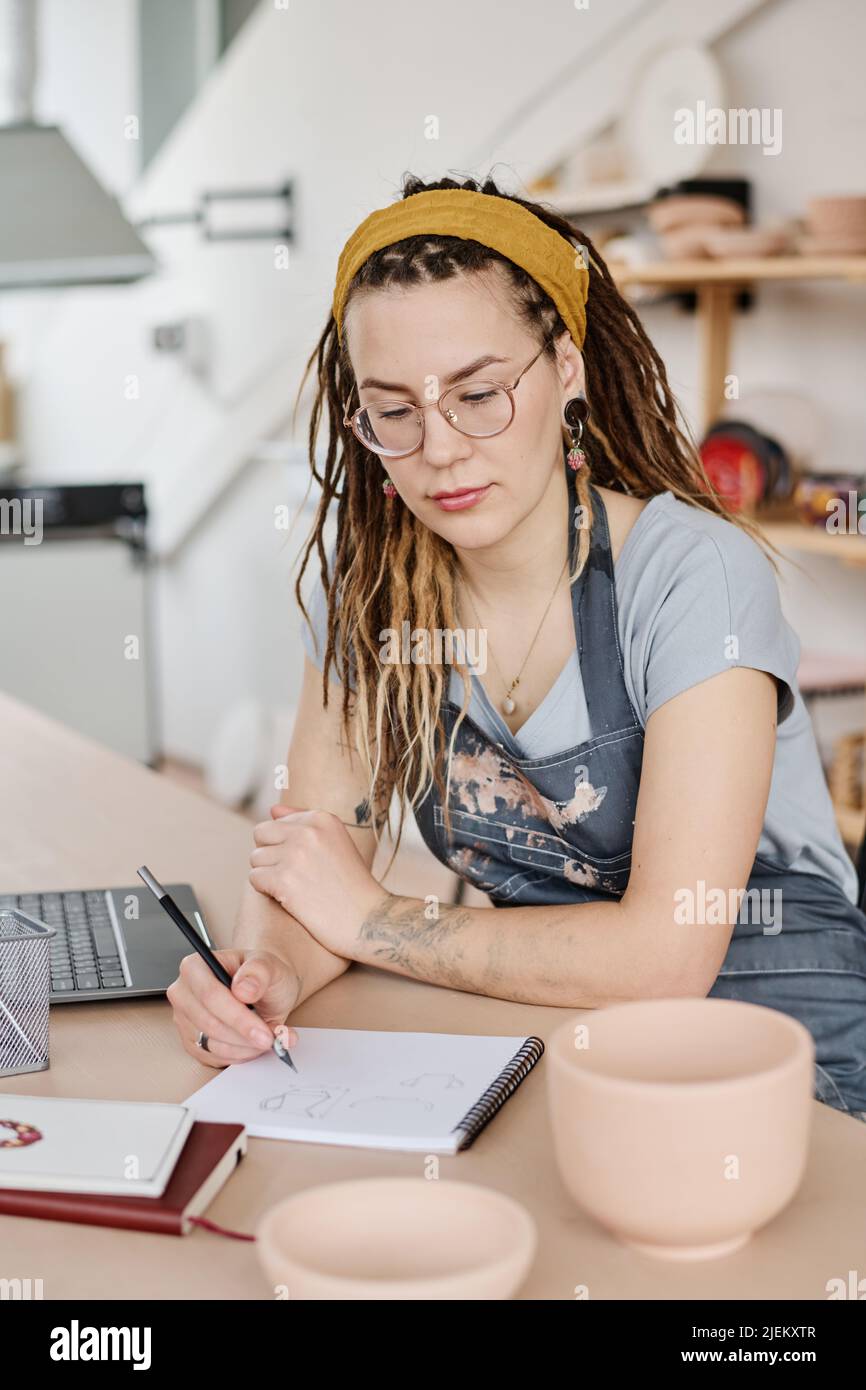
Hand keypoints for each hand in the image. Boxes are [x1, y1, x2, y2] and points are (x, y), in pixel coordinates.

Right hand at [166, 947, 299, 1069]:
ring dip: (243, 1048)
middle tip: (270, 1040)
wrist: (264, 991)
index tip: (263, 1032)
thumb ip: (258, 972)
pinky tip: (253, 1046)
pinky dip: (237, 1056)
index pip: (210, 995)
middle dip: (243, 1036)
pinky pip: (211, 1057)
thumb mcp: (269, 966)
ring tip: (266, 1039)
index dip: (238, 1018)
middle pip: (208, 1023)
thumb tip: (243, 990)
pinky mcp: (190, 1042)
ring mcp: (184, 1019)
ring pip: (211, 1044)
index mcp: (195, 966)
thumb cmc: (262, 976)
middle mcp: (183, 993)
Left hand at [248, 805, 386, 955]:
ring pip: (255, 858)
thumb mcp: (336, 842)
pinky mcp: (284, 880)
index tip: (307, 864)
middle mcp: (307, 831)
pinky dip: (267, 891)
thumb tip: (272, 809)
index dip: (286, 847)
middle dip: (270, 856)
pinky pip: (254, 878)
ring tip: (295, 888)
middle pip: (261, 835)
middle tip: (292, 875)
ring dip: (268, 875)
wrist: (369, 919)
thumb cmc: (352, 885)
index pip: (277, 823)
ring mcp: (295, 854)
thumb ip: (303, 822)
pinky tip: (289, 898)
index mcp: (322, 818)